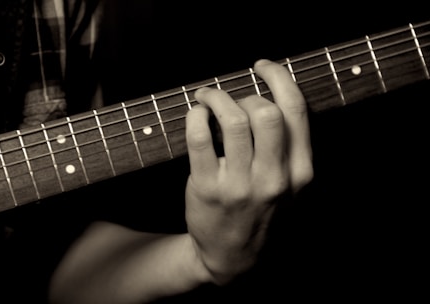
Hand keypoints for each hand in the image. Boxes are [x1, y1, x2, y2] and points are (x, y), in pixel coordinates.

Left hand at [185, 59, 312, 282]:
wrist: (233, 257)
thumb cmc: (261, 213)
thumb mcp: (290, 187)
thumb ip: (289, 148)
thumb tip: (267, 96)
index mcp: (300, 172)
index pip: (296, 111)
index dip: (279, 77)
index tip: (263, 66)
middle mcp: (274, 178)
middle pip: (266, 111)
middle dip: (245, 93)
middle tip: (230, 96)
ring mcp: (240, 185)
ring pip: (232, 119)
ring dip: (215, 97)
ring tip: (206, 97)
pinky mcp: (207, 188)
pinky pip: (200, 137)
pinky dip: (195, 115)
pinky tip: (195, 114)